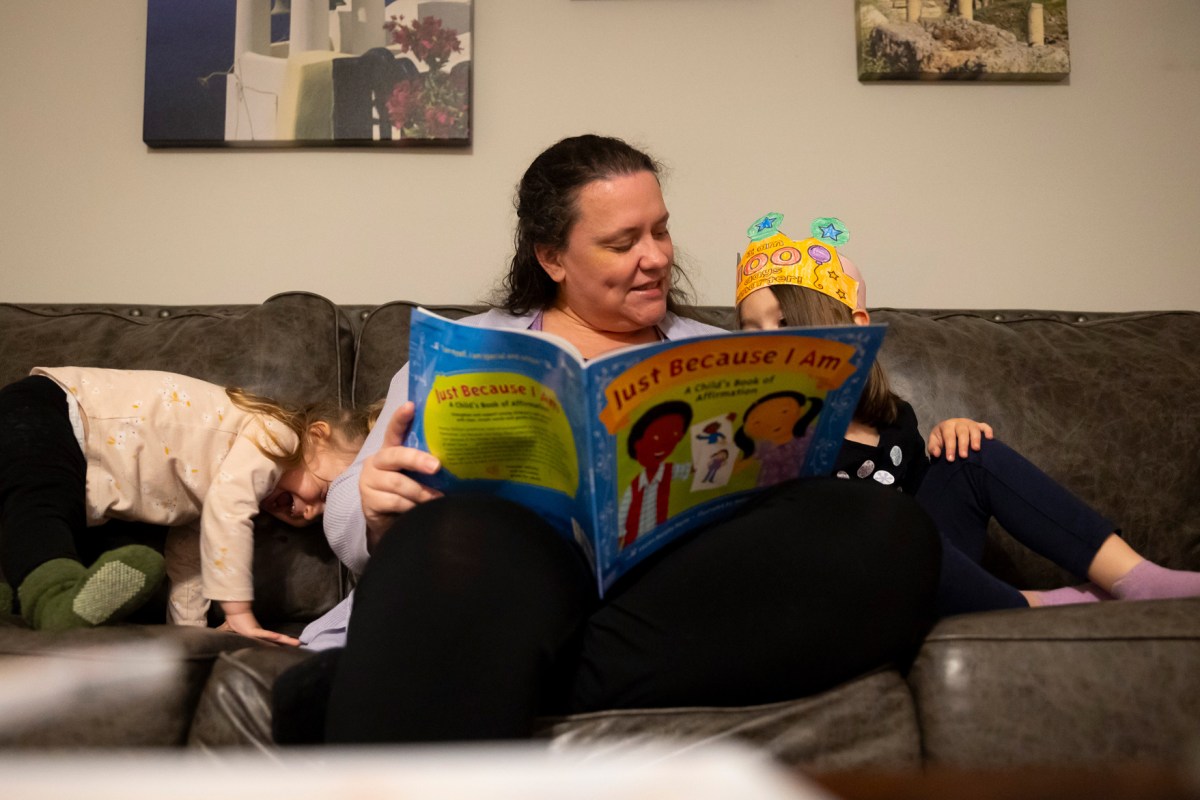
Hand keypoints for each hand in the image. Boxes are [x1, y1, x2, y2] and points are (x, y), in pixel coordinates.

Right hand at [217, 601, 299, 646]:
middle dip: (290, 643)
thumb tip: (230, 644)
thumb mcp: (239, 634)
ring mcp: (259, 632)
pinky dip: (271, 636)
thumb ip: (239, 639)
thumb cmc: (237, 622)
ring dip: (287, 640)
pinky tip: (279, 638)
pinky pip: (264, 634)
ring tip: (298, 643)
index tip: (293, 648)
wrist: (235, 611)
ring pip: (276, 638)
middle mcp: (263, 634)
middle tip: (302, 645)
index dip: (283, 645)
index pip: (274, 642)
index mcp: (261, 636)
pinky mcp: (254, 630)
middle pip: (279, 640)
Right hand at [360, 401, 442, 548]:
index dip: (401, 418)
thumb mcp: (416, 475)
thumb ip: (427, 464)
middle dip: (417, 460)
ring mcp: (370, 481)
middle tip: (436, 466)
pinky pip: (395, 502)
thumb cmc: (407, 492)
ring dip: (421, 492)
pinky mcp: (369, 501)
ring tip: (437, 498)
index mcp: (390, 449)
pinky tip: (420, 510)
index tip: (411, 406)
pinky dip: (411, 507)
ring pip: (398, 483)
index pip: (394, 430)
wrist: (387, 520)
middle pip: (395, 455)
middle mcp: (377, 461)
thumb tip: (460, 459)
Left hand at [927, 417, 993, 460]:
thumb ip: (933, 447)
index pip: (949, 436)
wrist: (949, 430)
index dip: (950, 447)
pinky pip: (985, 426)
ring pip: (974, 429)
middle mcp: (959, 423)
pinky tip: (990, 439)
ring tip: (976, 449)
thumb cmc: (942, 439)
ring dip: (976, 439)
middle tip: (963, 456)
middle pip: (962, 431)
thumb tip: (937, 454)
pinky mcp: (978, 426)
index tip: (950, 459)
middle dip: (963, 444)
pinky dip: (988, 431)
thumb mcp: (935, 442)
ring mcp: (970, 423)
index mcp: (947, 425)